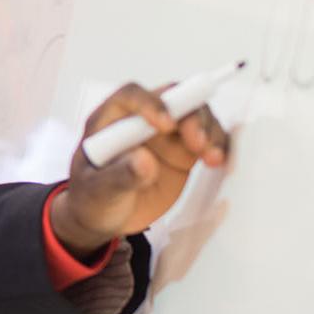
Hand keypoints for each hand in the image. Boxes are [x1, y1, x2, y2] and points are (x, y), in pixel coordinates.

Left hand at [51, 82, 230, 256]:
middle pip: (172, 99)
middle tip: (198, 143)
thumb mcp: (98, 191)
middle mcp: (141, 119)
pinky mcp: (183, 151)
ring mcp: (165, 134)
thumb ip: (119, 176)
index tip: (166, 124)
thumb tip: (145, 160)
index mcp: (110, 119)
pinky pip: (207, 140)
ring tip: (213, 158)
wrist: (104, 217)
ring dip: (209, 131)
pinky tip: (221, 161)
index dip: (151, 103)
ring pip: (195, 116)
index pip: (131, 96)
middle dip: (190, 115)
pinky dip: (219, 146)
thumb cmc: (92, 198)